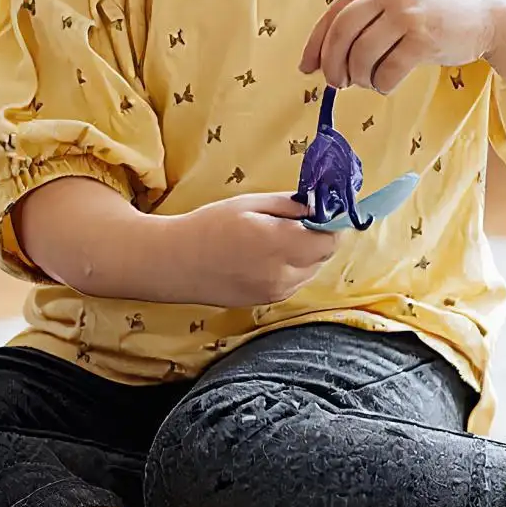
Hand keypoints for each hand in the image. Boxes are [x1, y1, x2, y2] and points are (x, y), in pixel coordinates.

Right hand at [169, 193, 337, 307]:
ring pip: (310, 271)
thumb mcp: (249, 203)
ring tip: (274, 239)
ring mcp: (276, 293)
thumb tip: (318, 207)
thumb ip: (289, 206)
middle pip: (323, 256)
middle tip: (296, 221)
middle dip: (318, 237)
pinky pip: (293, 283)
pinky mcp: (266, 302)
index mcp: (280, 245)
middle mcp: (283, 275)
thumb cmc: (209, 226)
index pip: (330, 240)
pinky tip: (265, 257)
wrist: (174, 263)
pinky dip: (290, 269)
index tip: (322, 211)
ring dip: (305, 255)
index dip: (331, 224)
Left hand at [299, 0, 505, 92]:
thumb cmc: (438, 14)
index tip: (307, 68)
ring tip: (368, 82)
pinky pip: (387, 71)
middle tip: (336, 84)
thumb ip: (368, 18)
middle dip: (332, 64)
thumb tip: (326, 57)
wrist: (487, 14)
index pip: (335, 13)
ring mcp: (407, 15)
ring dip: (359, 77)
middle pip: (342, 34)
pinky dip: (382, 84)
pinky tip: (388, 84)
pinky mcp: (424, 38)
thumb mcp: (401, 2)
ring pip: (362, 55)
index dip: (316, 43)